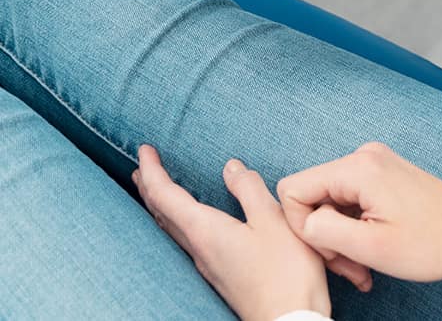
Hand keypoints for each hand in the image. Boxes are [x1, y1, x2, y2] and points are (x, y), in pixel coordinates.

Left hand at [134, 145, 330, 320]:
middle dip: (150, 187)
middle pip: (162, 214)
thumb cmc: (286, 272)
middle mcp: (198, 248)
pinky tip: (193, 222)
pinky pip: (187, 240)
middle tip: (142, 167)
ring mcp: (207, 265)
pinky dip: (179, 221)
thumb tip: (231, 167)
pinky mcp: (219, 274)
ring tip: (158, 191)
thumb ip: (250, 190)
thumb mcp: (274, 220)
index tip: (145, 149)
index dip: (153, 171)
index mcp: (206, 230)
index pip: (166, 195)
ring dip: (162, 205)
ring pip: (172, 229)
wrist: (289, 319)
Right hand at [277, 142, 441, 281]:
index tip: (332, 251)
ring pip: (329, 204)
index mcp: (358, 168)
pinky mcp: (384, 176)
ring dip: (340, 239)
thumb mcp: (371, 246)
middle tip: (352, 268)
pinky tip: (372, 252)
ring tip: (364, 266)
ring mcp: (375, 165)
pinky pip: (349, 203)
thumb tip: (301, 220)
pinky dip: (354, 230)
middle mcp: (364, 157)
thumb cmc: (434, 242)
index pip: (292, 190)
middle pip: (311, 197)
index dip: (301, 227)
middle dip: (324, 237)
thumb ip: (323, 229)